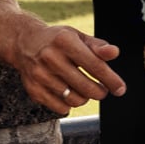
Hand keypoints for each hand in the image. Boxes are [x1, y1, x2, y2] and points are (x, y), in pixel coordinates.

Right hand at [10, 22, 125, 114]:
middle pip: (85, 86)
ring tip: (85, 89)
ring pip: (74, 99)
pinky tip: (70, 93)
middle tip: (103, 90)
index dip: (111, 79)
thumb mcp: (78, 36)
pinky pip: (60, 108)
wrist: (24, 43)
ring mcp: (40, 75)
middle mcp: (50, 58)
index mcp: (65, 41)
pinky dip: (70, 104)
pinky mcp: (33, 90)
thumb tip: (114, 53)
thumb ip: (97, 46)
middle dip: (100, 92)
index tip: (120, 88)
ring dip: (85, 98)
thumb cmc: (58, 40)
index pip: (94, 65)